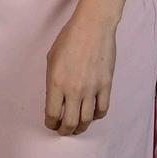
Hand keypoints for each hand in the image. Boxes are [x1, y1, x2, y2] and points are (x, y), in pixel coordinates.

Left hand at [44, 13, 116, 135]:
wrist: (92, 27)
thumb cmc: (69, 38)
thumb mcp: (51, 58)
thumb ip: (52, 80)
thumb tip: (55, 97)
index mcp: (56, 82)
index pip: (52, 113)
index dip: (50, 123)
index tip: (50, 123)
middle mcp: (73, 90)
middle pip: (69, 122)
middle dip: (64, 130)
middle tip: (63, 130)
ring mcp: (91, 90)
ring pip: (86, 120)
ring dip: (80, 127)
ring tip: (77, 127)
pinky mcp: (106, 86)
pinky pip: (102, 110)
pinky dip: (96, 116)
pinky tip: (92, 114)